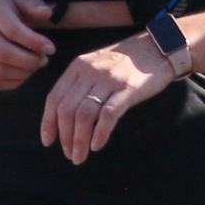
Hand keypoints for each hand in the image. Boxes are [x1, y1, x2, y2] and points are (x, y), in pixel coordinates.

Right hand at [0, 0, 57, 89]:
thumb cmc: (7, 11)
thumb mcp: (20, 1)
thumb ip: (35, 6)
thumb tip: (48, 13)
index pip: (12, 30)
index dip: (34, 42)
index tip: (51, 48)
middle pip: (3, 53)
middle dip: (29, 61)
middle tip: (43, 60)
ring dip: (23, 73)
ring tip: (35, 66)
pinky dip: (14, 82)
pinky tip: (24, 73)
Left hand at [38, 39, 177, 162]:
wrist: (156, 48)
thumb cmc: (124, 61)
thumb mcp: (95, 65)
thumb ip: (80, 85)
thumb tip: (64, 117)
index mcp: (78, 67)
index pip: (54, 98)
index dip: (48, 122)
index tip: (48, 141)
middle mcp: (89, 72)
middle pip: (67, 109)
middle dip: (65, 136)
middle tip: (69, 154)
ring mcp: (109, 80)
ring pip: (85, 114)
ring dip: (79, 140)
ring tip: (80, 156)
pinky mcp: (128, 89)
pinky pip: (109, 114)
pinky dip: (100, 132)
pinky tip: (96, 145)